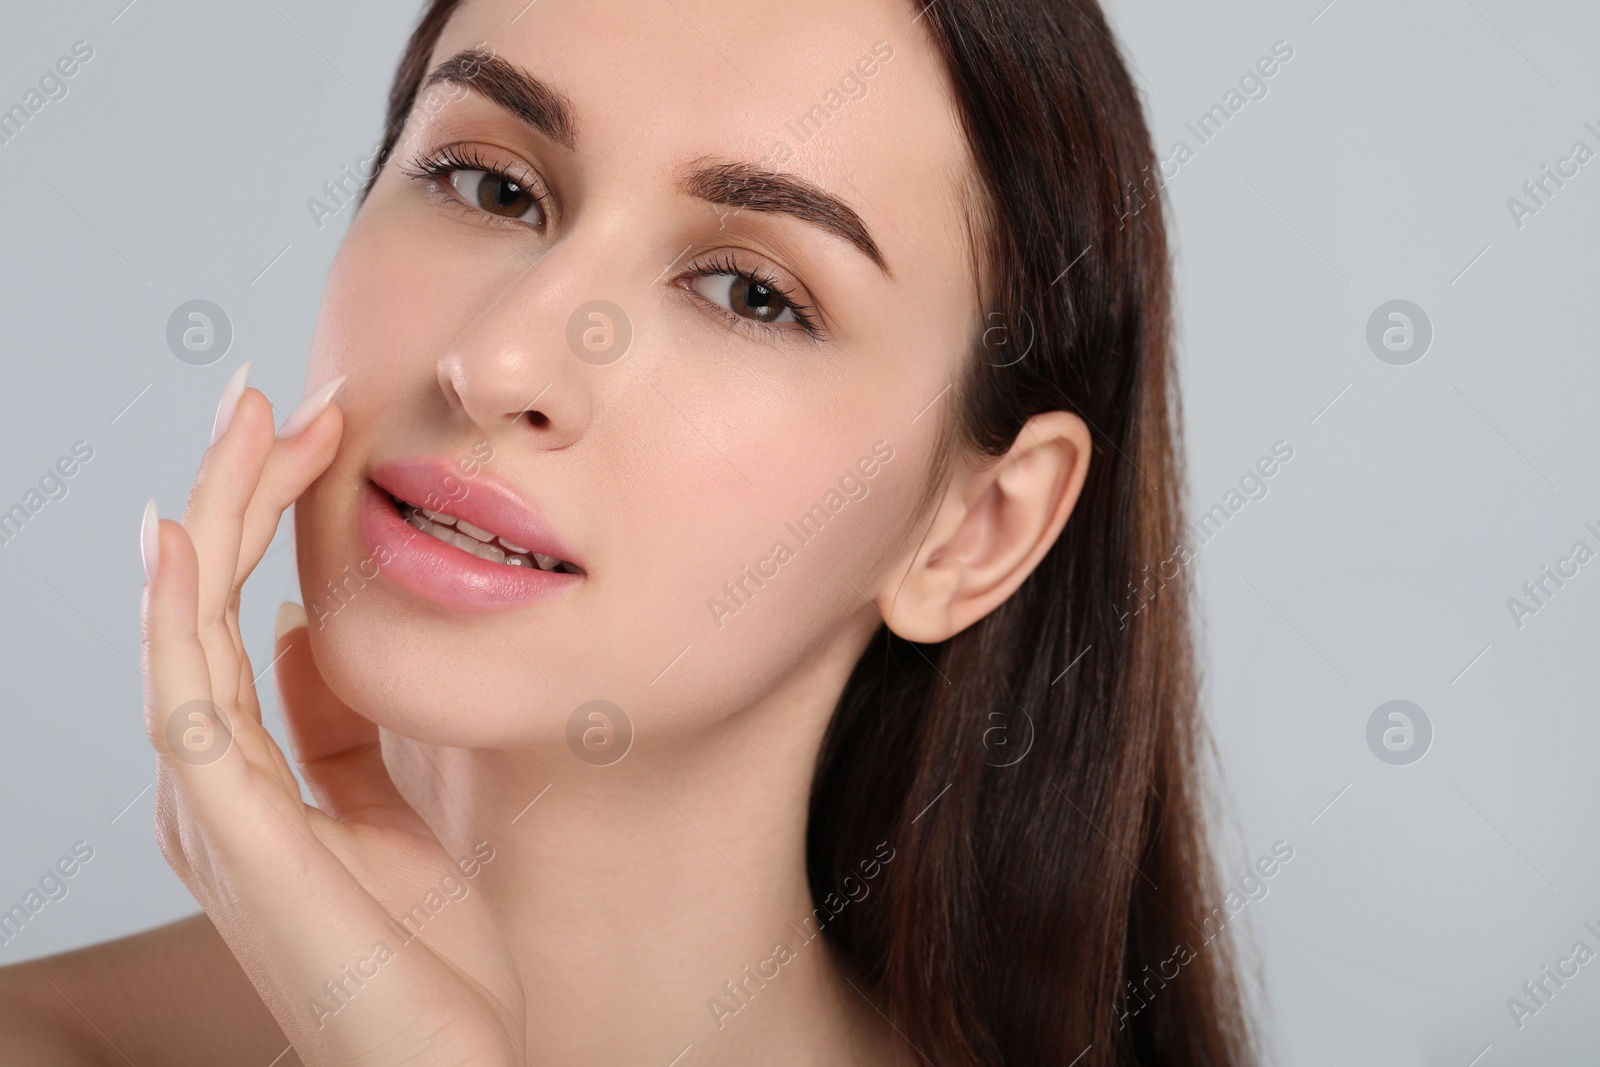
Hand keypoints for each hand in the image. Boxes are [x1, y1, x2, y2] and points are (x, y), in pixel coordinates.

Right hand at [138, 371, 527, 1065]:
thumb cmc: (426, 955)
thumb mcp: (386, 808)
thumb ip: (333, 728)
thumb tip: (299, 628)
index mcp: (247, 774)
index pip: (235, 611)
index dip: (260, 513)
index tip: (312, 429)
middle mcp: (212, 785)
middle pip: (199, 603)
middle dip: (231, 489)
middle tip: (270, 393)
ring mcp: (214, 814)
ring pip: (185, 632)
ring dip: (209, 518)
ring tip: (240, 422)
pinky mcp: (241, 844)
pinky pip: (192, 710)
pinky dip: (177, 620)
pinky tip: (184, 544)